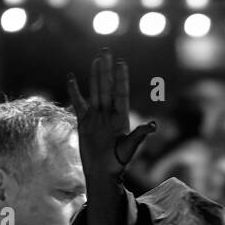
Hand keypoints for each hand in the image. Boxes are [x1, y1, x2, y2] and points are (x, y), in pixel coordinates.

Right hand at [67, 50, 155, 187]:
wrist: (101, 173)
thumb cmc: (117, 163)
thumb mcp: (129, 147)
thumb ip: (139, 135)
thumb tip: (153, 125)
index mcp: (120, 118)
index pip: (120, 93)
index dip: (120, 79)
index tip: (121, 63)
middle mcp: (108, 114)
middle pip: (107, 87)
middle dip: (107, 70)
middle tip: (107, 52)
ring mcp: (96, 116)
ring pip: (95, 91)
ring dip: (95, 76)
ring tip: (97, 60)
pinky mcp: (84, 121)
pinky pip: (78, 102)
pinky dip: (74, 91)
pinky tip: (72, 77)